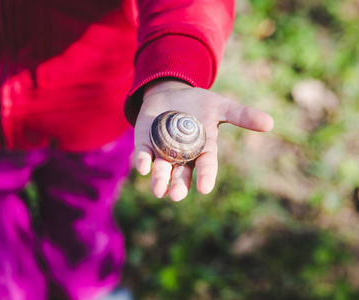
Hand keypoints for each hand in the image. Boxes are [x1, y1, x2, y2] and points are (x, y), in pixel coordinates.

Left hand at [134, 79, 273, 201]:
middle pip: (181, 173)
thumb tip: (270, 123)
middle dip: (179, 185)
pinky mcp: (145, 140)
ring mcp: (162, 148)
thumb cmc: (199, 103)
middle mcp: (182, 154)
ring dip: (159, 179)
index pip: (205, 165)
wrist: (171, 91)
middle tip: (176, 196)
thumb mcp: (221, 106)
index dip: (206, 176)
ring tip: (158, 191)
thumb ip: (242, 115)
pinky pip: (143, 152)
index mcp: (202, 148)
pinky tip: (142, 168)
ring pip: (161, 168)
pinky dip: (142, 159)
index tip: (205, 188)